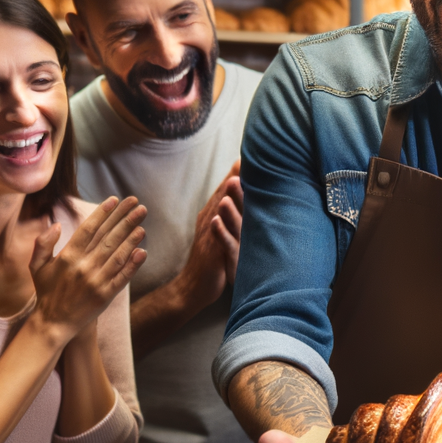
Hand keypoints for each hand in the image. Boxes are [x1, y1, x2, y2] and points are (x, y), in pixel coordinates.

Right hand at [30, 196, 147, 339]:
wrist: (53, 323)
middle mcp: (83, 267)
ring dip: (131, 237)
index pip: (88, 229)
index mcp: (67, 257)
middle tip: (137, 203)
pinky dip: (133, 264)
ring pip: (117, 255)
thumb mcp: (37, 266)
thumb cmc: (47, 292)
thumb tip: (56, 225)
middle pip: (107, 237)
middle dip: (124, 218)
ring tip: (142, 222)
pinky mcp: (106, 295)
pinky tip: (143, 251)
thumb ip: (43, 244)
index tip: (114, 199)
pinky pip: (123, 277)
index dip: (103, 213)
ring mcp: (96, 281)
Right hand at [171, 163, 243, 312]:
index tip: (248, 155)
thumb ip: (230, 215)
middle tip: (243, 158)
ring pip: (216, 215)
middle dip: (232, 178)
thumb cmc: (211, 259)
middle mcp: (209, 222)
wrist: (193, 287)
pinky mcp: (210, 254)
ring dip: (223, 199)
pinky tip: (217, 220)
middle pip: (221, 196)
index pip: (225, 190)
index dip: (236, 174)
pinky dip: (216, 230)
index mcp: (213, 216)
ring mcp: (208, 237)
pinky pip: (213, 241)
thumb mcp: (222, 233)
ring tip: (231, 181)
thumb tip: (242, 198)